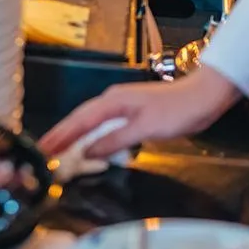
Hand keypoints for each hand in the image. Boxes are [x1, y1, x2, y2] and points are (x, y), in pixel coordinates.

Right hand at [40, 67, 240, 159]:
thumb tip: (88, 152)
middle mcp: (113, 101)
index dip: (60, 136)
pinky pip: (104, 126)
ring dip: (75, 137)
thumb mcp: (146, 128)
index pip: (79, 121)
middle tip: (42, 152)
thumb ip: (115, 140)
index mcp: (113, 101)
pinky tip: (90, 147)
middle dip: (61, 136)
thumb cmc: (179, 109)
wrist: (205, 96)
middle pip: (80, 120)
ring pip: (91, 122)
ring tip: (58, 151)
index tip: (42, 149)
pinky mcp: (133, 114)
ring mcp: (123, 106)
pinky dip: (92, 137)